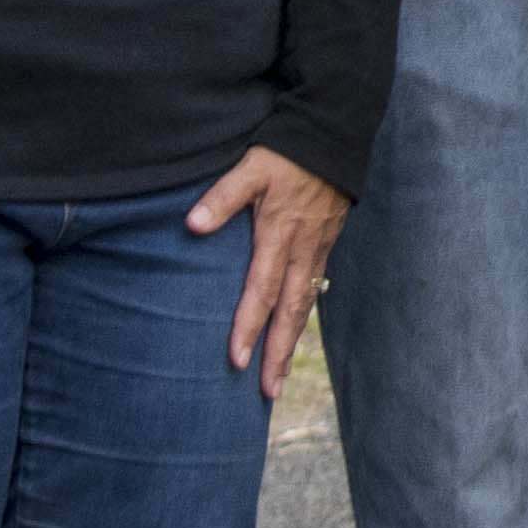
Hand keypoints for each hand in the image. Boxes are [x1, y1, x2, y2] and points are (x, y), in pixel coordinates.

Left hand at [189, 144, 351, 395]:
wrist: (335, 134)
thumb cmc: (288, 151)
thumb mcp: (252, 167)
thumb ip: (222, 197)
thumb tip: (191, 226)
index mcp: (281, 234)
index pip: (262, 290)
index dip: (249, 327)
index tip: (237, 361)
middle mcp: (303, 249)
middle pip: (290, 311)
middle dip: (277, 353)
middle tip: (266, 392)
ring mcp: (318, 247)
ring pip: (305, 304)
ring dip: (291, 341)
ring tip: (279, 376)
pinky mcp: (326, 242)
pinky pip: (314, 287)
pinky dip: (302, 316)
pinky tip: (294, 328)